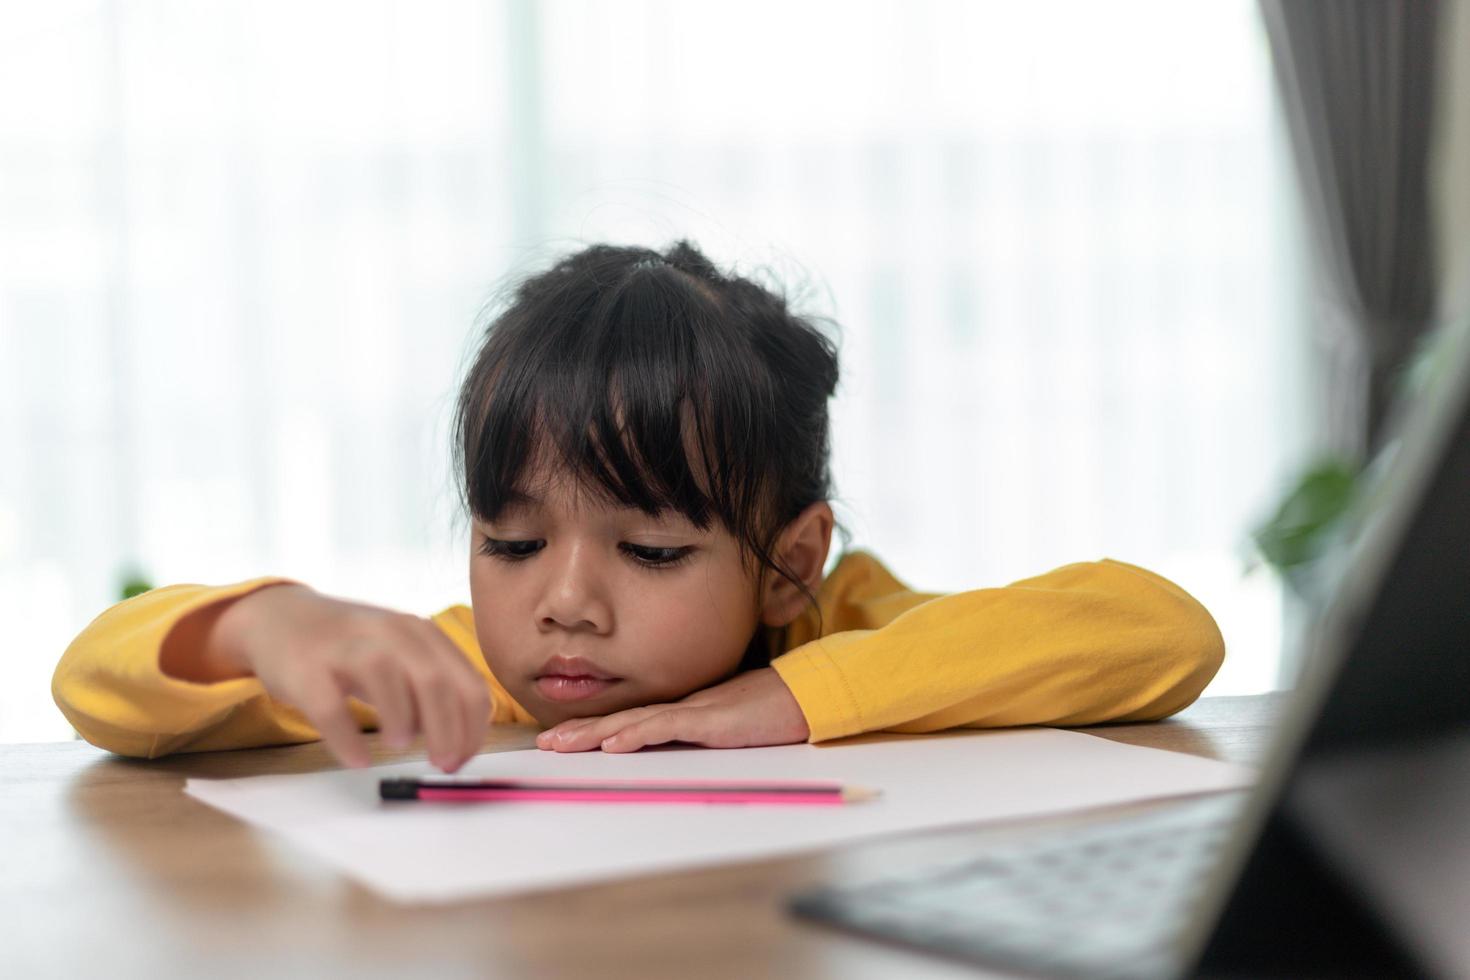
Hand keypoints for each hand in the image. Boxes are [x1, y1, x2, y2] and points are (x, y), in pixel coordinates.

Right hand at [163, 584, 489, 771]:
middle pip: (435, 682)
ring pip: (387, 680)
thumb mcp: (400, 658)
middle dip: (447, 731)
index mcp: (422, 634)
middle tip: (441, 764)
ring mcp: (346, 648)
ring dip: (402, 720)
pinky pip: (330, 707)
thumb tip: (458, 743)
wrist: (279, 619)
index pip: (467, 684)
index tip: (462, 761)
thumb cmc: (351, 649)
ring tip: (399, 746)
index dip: (472, 729)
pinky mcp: (307, 669)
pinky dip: (347, 739)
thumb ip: (430, 691)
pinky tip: (357, 760)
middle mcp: (390, 633)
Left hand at [534, 667, 810, 752]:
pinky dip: (637, 735)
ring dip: (595, 735)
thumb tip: (672, 752)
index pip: (631, 721)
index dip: (595, 730)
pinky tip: (613, 744)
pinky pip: (668, 728)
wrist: (808, 695)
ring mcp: (696, 712)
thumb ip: (701, 735)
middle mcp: (683, 708)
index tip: (563, 739)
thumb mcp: (728, 727)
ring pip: (635, 723)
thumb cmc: (774, 712)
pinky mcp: (712, 720)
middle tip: (544, 744)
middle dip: (580, 732)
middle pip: (622, 720)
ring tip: (562, 745)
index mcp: (684, 712)